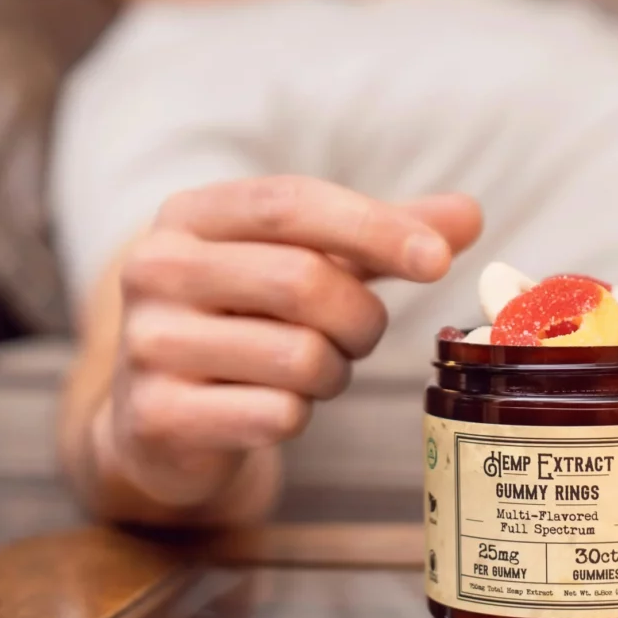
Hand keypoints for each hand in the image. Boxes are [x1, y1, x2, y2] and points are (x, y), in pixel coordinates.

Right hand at [94, 177, 481, 510]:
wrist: (160, 416)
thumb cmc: (248, 317)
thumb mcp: (307, 259)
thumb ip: (381, 234)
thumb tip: (470, 213)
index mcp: (191, 213)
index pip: (291, 202)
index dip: (372, 227)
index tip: (437, 259)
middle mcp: (156, 267)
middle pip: (302, 280)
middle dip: (361, 317)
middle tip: (363, 333)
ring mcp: (147, 343)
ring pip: (298, 355)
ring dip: (334, 370)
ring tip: (315, 368)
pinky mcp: (155, 415)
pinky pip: (275, 415)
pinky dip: (299, 415)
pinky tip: (275, 407)